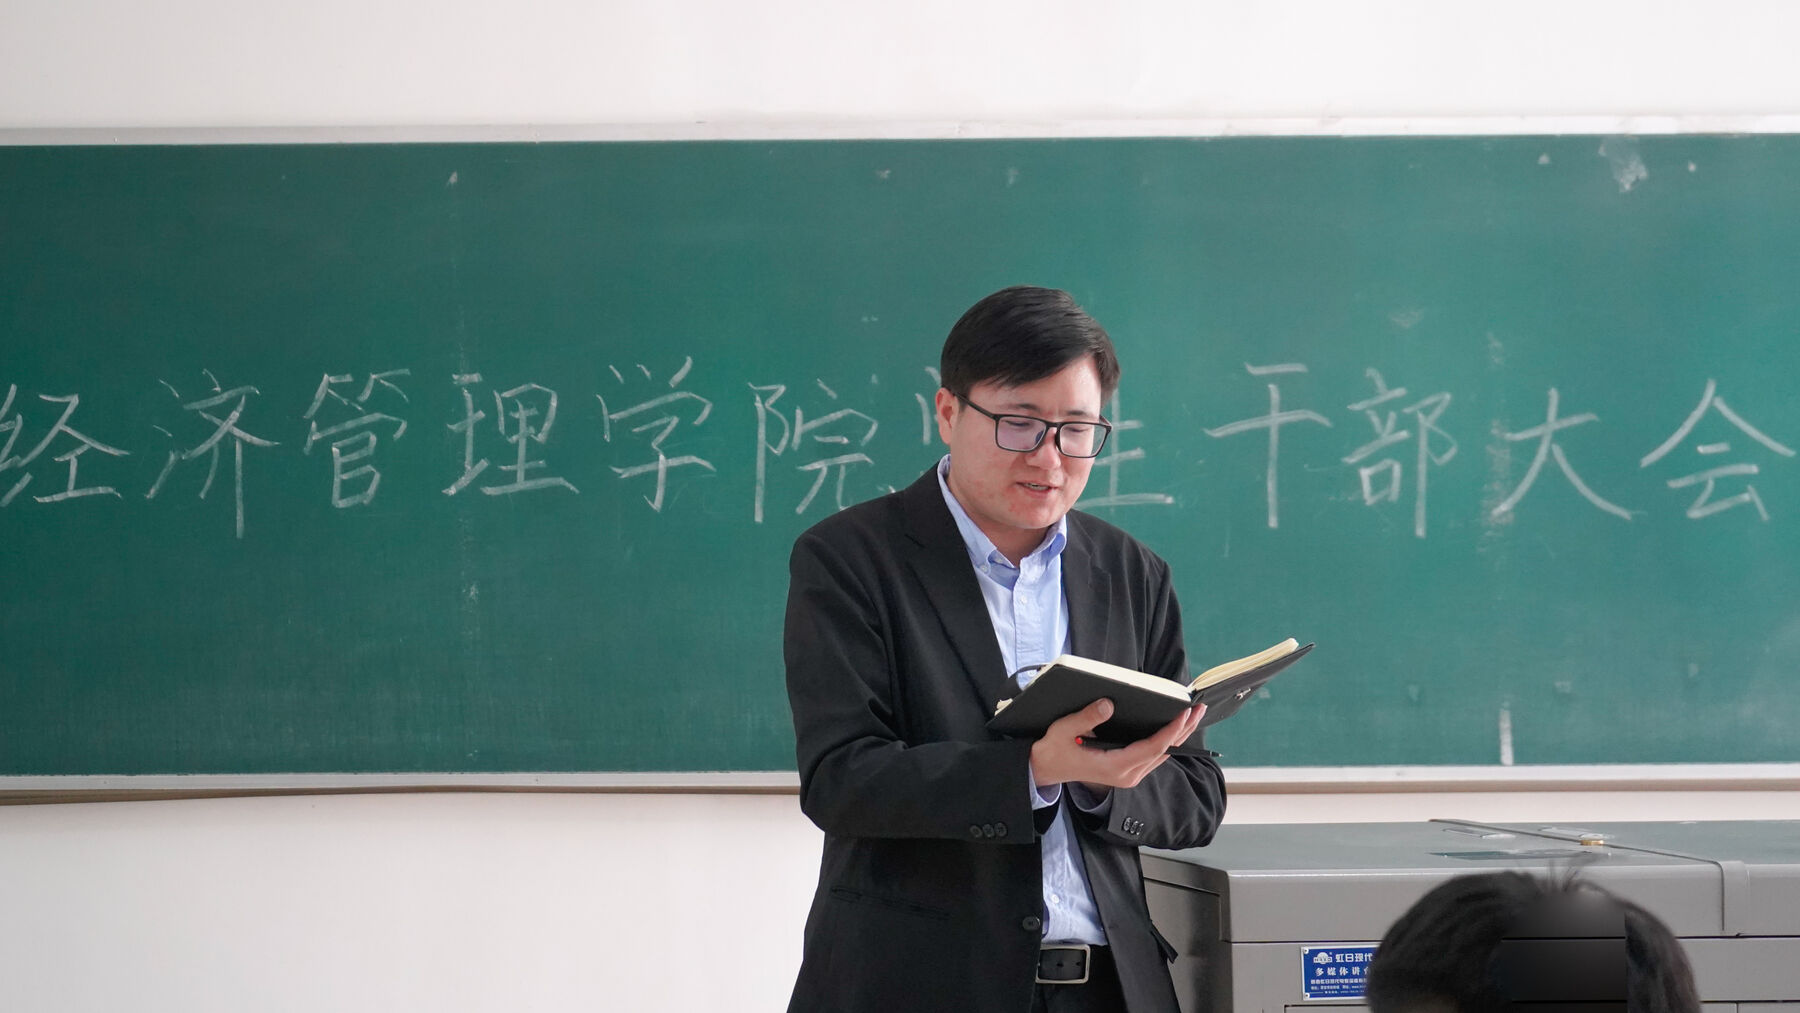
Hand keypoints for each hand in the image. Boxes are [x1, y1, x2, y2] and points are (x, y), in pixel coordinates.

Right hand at [1029, 699, 1205, 790]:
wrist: (1045, 770)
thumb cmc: (1053, 750)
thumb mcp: (1063, 730)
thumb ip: (1086, 718)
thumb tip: (1108, 704)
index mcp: (1114, 767)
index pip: (1152, 747)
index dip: (1171, 731)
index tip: (1184, 713)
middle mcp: (1127, 775)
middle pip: (1164, 751)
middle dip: (1183, 729)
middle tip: (1199, 708)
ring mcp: (1129, 776)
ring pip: (1162, 755)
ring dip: (1178, 735)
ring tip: (1193, 714)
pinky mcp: (1128, 772)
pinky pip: (1154, 756)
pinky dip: (1167, 741)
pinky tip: (1174, 727)